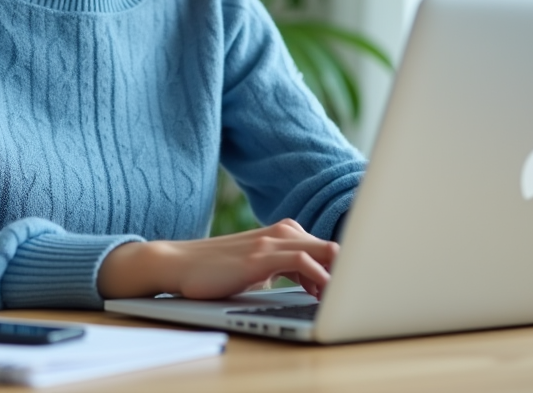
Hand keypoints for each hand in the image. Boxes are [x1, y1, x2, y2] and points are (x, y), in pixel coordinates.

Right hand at [97, 219, 338, 300]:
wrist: (176, 263)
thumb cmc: (214, 271)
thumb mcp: (256, 269)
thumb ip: (282, 269)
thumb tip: (309, 286)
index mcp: (281, 234)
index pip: (326, 247)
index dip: (343, 268)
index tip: (351, 291)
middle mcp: (280, 233)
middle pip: (332, 246)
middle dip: (350, 271)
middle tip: (357, 296)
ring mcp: (269, 243)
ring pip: (323, 250)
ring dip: (340, 275)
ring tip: (345, 299)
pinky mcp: (258, 257)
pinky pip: (302, 261)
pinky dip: (320, 276)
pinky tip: (323, 294)